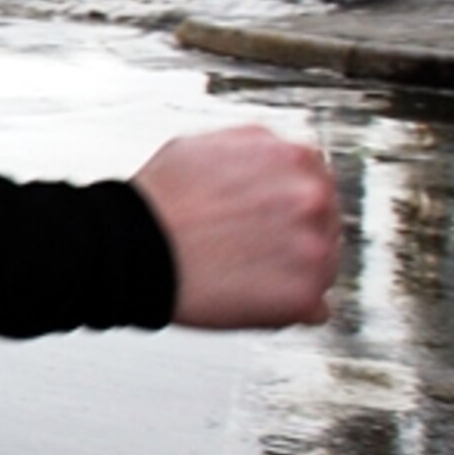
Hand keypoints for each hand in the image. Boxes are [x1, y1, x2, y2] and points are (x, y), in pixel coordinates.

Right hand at [131, 125, 339, 328]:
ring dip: (293, 271)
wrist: (128, 248)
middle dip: (293, 235)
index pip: (316, 181)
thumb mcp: (207, 145)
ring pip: (323, 266)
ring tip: (242, 272)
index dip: (287, 201)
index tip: (266, 216)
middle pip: (325, 223)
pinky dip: (287, 308)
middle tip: (248, 247)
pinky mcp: (302, 295)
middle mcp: (312, 199)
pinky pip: (314, 309)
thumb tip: (282, 161)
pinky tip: (250, 296)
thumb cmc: (158, 201)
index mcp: (293, 158)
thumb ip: (257, 148)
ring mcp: (313, 249)